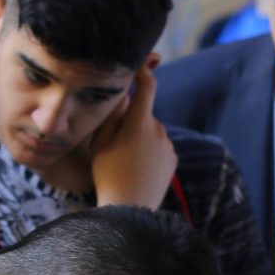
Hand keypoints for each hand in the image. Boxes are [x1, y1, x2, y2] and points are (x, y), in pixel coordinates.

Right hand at [88, 56, 175, 210]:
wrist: (130, 209)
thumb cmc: (108, 173)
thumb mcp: (101, 141)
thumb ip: (112, 113)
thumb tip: (122, 93)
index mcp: (140, 122)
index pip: (148, 86)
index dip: (143, 72)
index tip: (136, 66)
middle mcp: (159, 130)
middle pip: (144, 114)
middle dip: (132, 119)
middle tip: (113, 141)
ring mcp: (169, 145)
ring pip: (151, 132)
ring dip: (140, 137)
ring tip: (124, 161)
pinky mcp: (173, 160)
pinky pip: (159, 147)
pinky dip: (149, 152)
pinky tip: (137, 169)